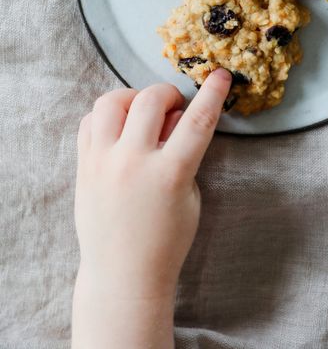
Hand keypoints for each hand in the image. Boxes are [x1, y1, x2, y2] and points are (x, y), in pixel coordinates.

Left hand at [72, 68, 231, 348]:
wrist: (122, 275)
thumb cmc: (167, 240)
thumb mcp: (190, 197)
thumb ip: (184, 154)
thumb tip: (173, 117)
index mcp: (170, 174)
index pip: (197, 121)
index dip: (213, 94)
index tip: (220, 75)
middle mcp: (133, 163)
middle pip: (151, 100)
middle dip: (168, 93)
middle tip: (174, 106)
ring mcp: (103, 163)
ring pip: (112, 102)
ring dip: (134, 98)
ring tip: (143, 114)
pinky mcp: (83, 166)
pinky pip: (90, 121)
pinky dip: (108, 115)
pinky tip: (121, 128)